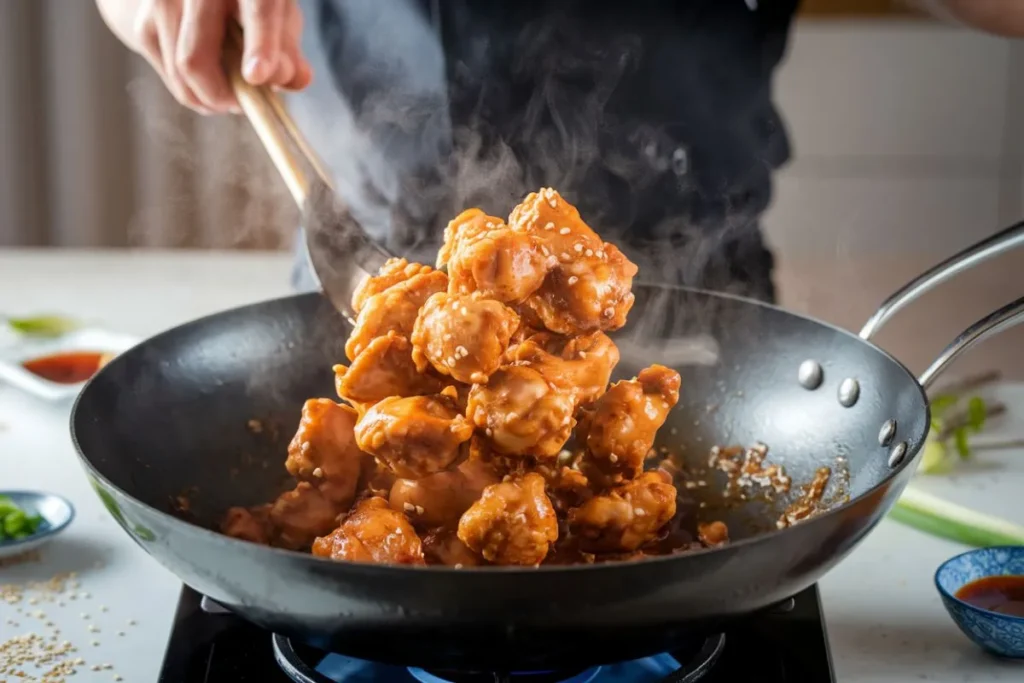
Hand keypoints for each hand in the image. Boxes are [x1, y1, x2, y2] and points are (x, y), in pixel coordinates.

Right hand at [133, 0, 311, 114]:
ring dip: (210, 98)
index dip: (260, 43)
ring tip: (231, 98)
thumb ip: (290, 50)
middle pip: (196, 56)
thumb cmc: (249, 4)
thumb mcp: (279, 16)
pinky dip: (194, 93)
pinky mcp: (142, 23)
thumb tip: (293, 80)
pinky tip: (211, 85)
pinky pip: (171, 76)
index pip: (258, 7)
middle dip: (221, 94)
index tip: (258, 77)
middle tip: (243, 105)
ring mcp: (163, 2)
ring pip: (181, 71)